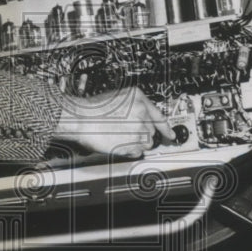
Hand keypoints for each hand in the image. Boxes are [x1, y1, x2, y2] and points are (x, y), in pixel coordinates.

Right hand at [54, 87, 174, 156]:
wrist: (81, 119)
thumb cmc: (93, 110)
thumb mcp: (118, 98)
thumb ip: (133, 107)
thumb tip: (140, 119)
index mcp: (139, 98)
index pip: (159, 115)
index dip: (166, 128)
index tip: (170, 135)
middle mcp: (142, 113)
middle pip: (151, 131)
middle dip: (141, 135)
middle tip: (126, 134)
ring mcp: (139, 129)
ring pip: (146, 143)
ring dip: (135, 143)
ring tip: (119, 138)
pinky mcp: (133, 144)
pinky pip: (137, 152)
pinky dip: (129, 151)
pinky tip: (118, 143)